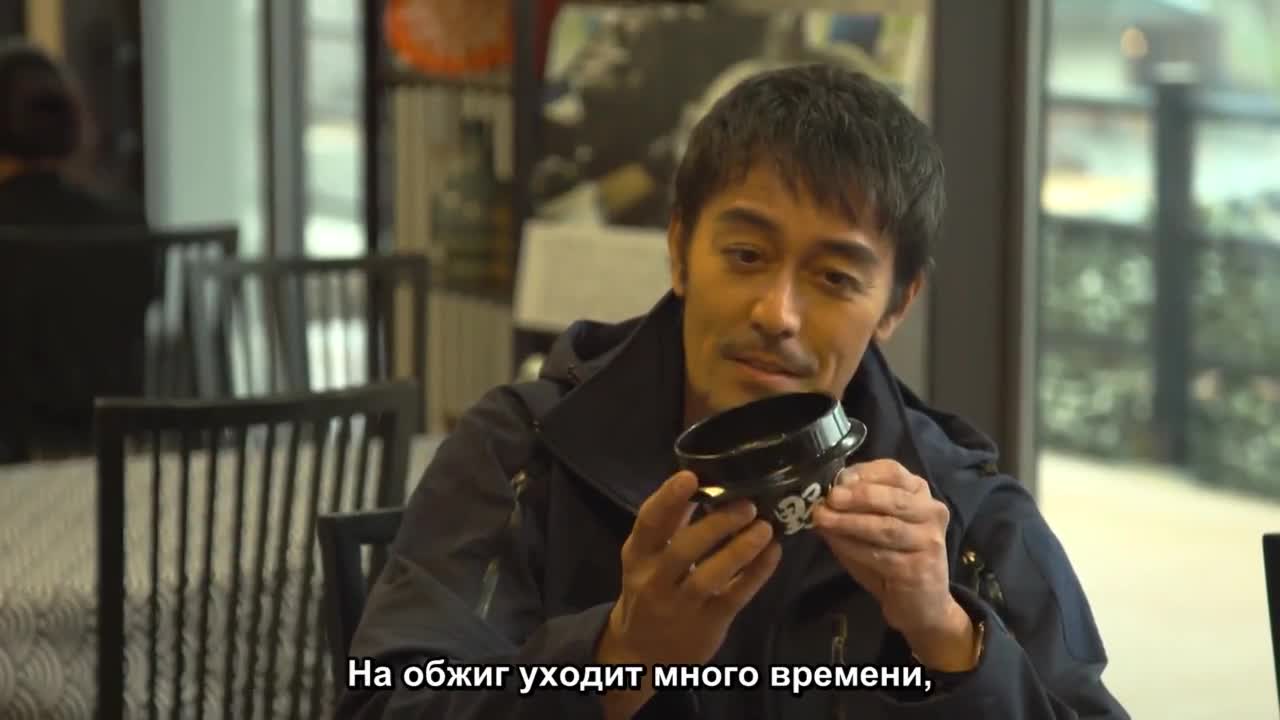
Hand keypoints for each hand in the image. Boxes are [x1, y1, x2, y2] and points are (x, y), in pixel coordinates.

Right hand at [596, 470, 781, 718]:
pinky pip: (734, 597)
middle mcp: (654, 580)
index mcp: (638, 556)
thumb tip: (698, 481)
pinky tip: (773, 553)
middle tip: (747, 505)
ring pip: (709, 576)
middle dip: (716, 524)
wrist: (644, 652)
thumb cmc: (650, 590)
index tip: (691, 475)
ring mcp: (681, 605)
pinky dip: (756, 574)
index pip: (648, 523)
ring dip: (739, 550)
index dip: (668, 499)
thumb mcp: (646, 557)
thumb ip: (669, 523)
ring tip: (765, 528)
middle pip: (683, 549)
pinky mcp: (708, 624)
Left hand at [811, 460, 975, 670]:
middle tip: (829, 499)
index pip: (893, 471)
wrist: (921, 604)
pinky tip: (836, 543)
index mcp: (920, 493)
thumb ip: (854, 509)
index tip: (838, 479)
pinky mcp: (920, 568)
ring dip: (849, 522)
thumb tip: (822, 499)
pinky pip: (881, 555)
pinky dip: (854, 547)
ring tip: (823, 520)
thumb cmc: (892, 557)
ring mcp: (929, 541)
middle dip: (856, 497)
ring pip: (886, 527)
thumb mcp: (873, 526)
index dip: (863, 473)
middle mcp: (932, 512)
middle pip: (892, 498)